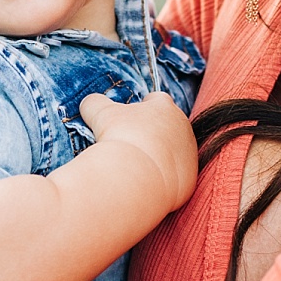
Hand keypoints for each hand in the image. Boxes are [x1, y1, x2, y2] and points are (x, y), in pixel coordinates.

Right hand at [79, 91, 197, 207]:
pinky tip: (147, 181)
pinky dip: (164, 176)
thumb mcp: (99, 113)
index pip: (158, 99)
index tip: (136, 113)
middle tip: (135, 141)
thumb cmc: (120, 137)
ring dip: (161, 154)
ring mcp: (189, 152)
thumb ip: (94, 103)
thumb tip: (89, 103)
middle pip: (170, 125)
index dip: (146, 105)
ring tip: (140, 164)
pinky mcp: (191, 176)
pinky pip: (177, 175)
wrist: (138, 175)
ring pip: (175, 150)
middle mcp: (183, 126)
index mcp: (164, 106)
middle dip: (155, 131)